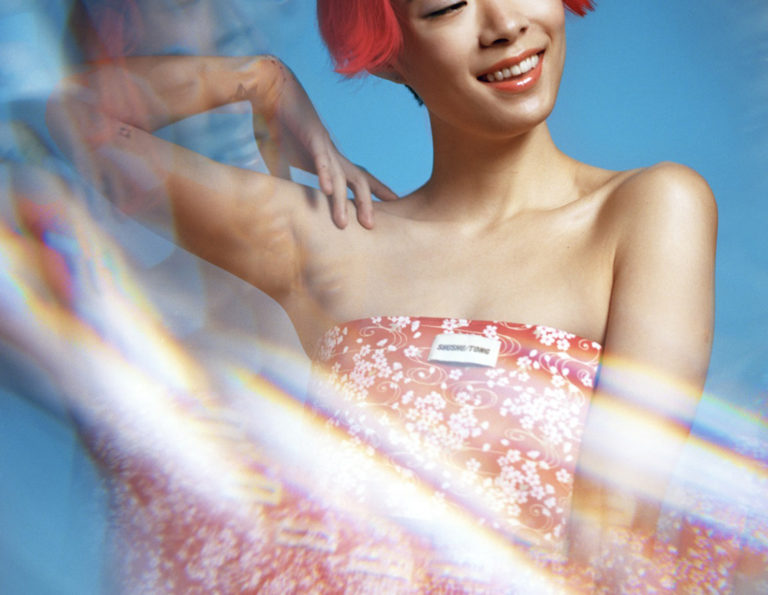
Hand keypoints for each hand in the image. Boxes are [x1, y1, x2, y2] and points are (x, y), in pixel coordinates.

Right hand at [250, 57, 396, 228]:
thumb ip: (286, 175)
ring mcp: (324, 145)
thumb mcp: (282, 157)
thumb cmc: (277, 123)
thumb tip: (286, 192)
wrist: (271, 90)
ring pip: (339, 176)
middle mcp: (332, 153)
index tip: (392, 204)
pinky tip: (329, 191)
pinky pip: (321, 158)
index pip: (358, 177)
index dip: (375, 190)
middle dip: (366, 203)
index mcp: (329, 158)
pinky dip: (325, 174)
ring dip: (342, 201)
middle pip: (357, 181)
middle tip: (371, 227)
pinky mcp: (311, 136)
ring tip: (343, 224)